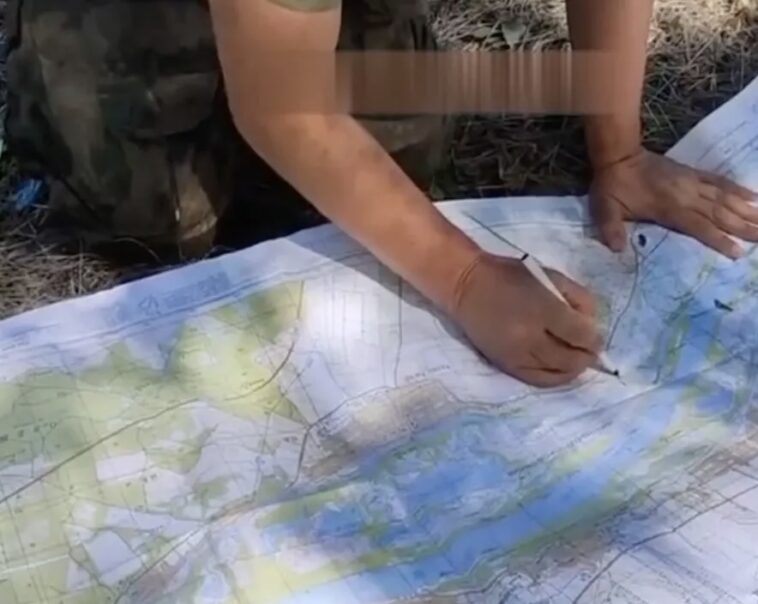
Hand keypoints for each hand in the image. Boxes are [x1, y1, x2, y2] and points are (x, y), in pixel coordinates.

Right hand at [450, 252, 602, 386]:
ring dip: (574, 368)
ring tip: (578, 360)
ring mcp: (517, 355)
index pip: (581, 334)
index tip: (597, 336)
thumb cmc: (511, 275)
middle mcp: (530, 337)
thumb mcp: (550, 275)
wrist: (466, 286)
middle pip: (572, 358)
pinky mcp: (506, 365)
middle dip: (587, 356)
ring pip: (558, 373)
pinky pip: (539, 380)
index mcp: (543, 309)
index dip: (595, 339)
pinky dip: (556, 379)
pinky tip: (561, 371)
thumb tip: (593, 324)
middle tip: (590, 350)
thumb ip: (577, 297)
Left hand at [589, 148, 757, 258]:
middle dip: (744, 227)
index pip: (699, 226)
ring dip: (747, 210)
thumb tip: (616, 249)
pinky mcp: (692, 174)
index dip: (718, 239)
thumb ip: (610, 228)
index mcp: (668, 207)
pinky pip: (720, 182)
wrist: (618, 155)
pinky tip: (754, 197)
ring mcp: (692, 183)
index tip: (738, 252)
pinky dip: (738, 190)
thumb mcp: (604, 209)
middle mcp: (686, 195)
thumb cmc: (611, 186)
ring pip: (725, 199)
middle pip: (720, 214)